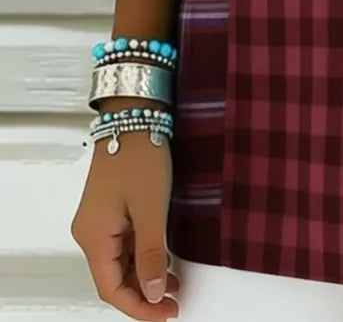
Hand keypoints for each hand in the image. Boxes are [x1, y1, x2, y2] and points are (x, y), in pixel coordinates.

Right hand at [71, 129, 178, 319]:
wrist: (134, 117)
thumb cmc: (139, 155)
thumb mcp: (152, 208)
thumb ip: (153, 253)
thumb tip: (155, 292)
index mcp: (94, 237)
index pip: (111, 289)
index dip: (139, 307)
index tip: (166, 313)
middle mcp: (91, 233)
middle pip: (113, 279)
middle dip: (144, 295)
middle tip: (173, 304)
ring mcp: (100, 222)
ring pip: (120, 263)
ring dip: (145, 277)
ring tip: (174, 286)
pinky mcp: (112, 211)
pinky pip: (125, 245)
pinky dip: (144, 257)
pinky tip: (165, 261)